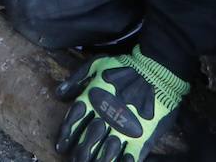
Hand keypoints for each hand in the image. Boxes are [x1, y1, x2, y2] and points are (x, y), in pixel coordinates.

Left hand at [55, 47, 188, 161]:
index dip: (66, 136)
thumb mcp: (96, 64)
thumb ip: (76, 79)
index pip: (73, 122)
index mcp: (93, 100)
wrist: (156, 68)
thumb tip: (58, 94)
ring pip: (106, 153)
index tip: (61, 147)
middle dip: (80, 154)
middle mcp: (106, 116)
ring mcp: (124, 128)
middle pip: (88, 141)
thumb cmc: (124, 66)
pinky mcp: (142, 136)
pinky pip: (130, 157)